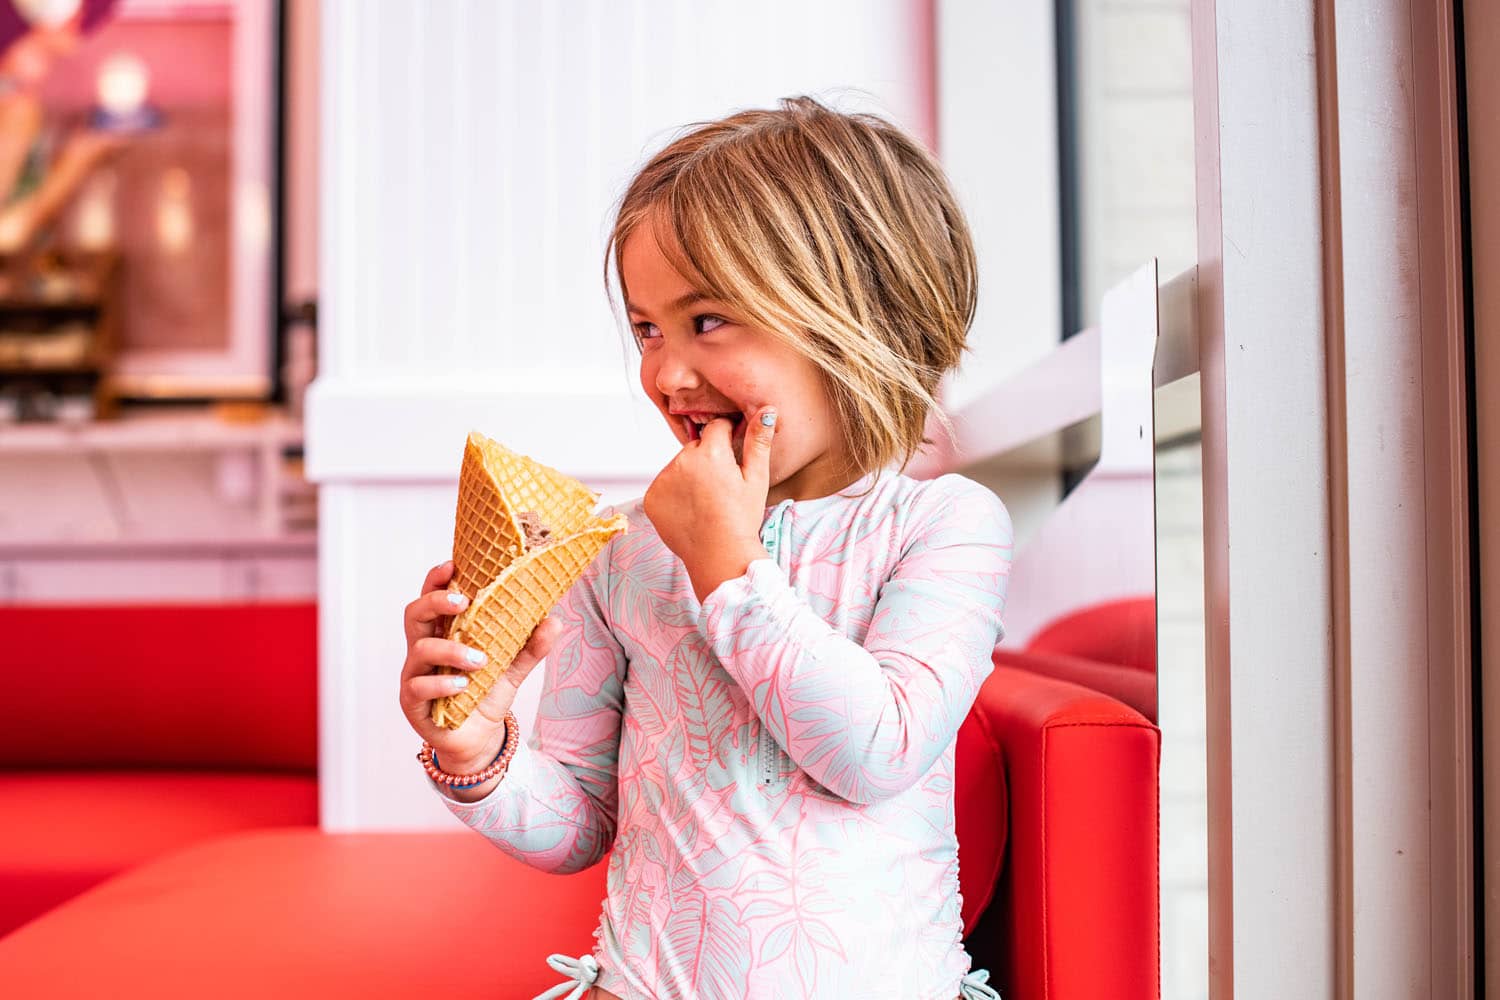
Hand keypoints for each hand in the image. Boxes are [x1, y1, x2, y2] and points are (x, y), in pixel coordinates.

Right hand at [398, 559, 562, 769]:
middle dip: (436, 601)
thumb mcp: (513, 667)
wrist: (479, 738)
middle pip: (414, 613)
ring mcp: (414, 675)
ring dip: (450, 650)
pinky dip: (441, 683)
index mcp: (443, 631)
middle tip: (465, 602)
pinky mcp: (412, 702)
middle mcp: (423, 648)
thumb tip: (554, 620)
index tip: (454, 565)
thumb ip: (531, 645)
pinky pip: (418, 687)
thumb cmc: (487, 694)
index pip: (431, 597)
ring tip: (480, 659)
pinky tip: (463, 686)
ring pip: (419, 649)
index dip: (437, 580)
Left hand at [644, 406, 777, 601]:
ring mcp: (663, 480)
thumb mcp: (756, 479)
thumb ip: (758, 441)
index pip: (716, 428)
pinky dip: (673, 494)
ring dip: (688, 476)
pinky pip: (664, 485)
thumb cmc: (741, 519)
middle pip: (695, 448)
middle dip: (706, 459)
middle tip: (720, 487)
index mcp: (710, 452)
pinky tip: (689, 510)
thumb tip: (767, 410)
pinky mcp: (651, 497)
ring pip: (678, 466)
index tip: (730, 462)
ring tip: (705, 501)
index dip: (726, 440)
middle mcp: (682, 461)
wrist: (719, 557)